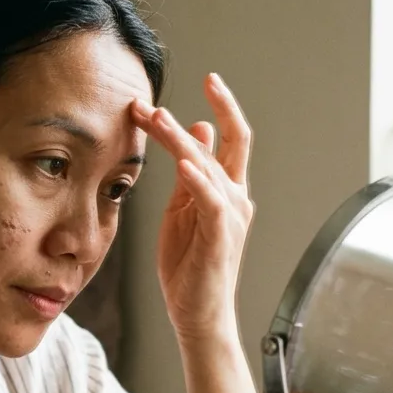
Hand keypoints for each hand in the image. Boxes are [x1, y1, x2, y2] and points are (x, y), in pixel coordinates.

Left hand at [131, 73, 253, 343]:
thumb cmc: (189, 266)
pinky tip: (183, 163)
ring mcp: (230, 217)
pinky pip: (211, 202)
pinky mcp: (219, 237)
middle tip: (193, 85)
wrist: (198, 314)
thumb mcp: (183, 209)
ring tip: (158, 118)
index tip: (209, 78)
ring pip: (210, 167)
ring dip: (182, 140)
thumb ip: (190, 173)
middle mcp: (235, 198)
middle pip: (229, 144)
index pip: (231, 139)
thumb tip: (198, 131)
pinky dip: (198, 180)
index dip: (224, 107)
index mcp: (226, 190)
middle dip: (216, 109)